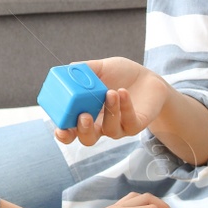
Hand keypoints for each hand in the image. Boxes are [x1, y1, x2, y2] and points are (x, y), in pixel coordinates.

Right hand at [51, 58, 169, 147]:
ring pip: (110, 130)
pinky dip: (124, 107)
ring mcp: (118, 127)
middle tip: (84, 116)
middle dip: (83, 131)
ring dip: (109, 111)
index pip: (71, 130)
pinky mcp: (135, 126)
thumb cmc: (121, 75)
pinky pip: (128, 122)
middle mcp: (100, 125)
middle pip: (87, 139)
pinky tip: (123, 92)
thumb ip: (84, 69)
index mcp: (86, 113)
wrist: (148, 78)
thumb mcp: (101, 68)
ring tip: (111, 92)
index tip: (60, 128)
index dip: (64, 133)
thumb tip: (68, 69)